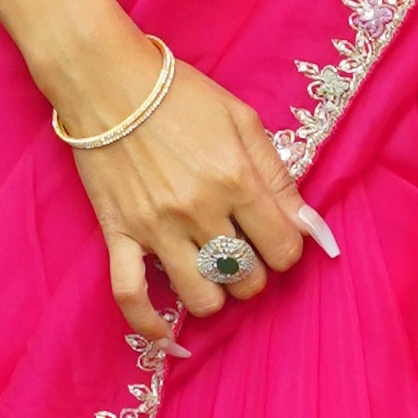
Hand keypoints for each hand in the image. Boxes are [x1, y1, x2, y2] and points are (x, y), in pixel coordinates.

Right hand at [65, 44, 314, 341]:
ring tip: (212, 273)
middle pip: (245, 278)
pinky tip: (170, 337)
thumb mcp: (242, 120)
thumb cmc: (179, 94)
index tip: (276, 238)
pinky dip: (150, 325)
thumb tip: (310, 225)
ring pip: (201, 297)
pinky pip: (131, 296)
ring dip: (215, 294)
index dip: (287, 250)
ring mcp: (156, 228)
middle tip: (244, 251)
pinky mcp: (119, 235)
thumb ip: (279, 175)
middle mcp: (199, 210)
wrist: (106, 81)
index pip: (283, 249)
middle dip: (254, 272)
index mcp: (236, 179)